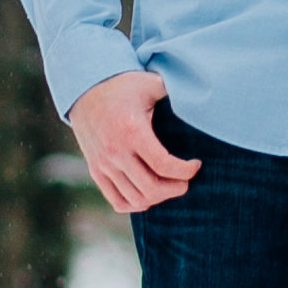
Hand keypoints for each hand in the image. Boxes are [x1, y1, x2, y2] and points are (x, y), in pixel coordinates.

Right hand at [69, 68, 195, 216]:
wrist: (85, 90)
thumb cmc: (124, 86)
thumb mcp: (151, 82)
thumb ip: (175, 91)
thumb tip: (203, 96)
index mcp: (131, 131)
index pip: (164, 165)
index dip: (186, 171)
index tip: (196, 164)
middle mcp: (115, 151)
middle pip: (152, 188)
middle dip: (176, 188)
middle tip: (186, 180)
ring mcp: (103, 164)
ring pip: (136, 198)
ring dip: (159, 197)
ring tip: (171, 185)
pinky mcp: (96, 171)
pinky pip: (117, 201)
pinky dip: (137, 204)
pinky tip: (151, 195)